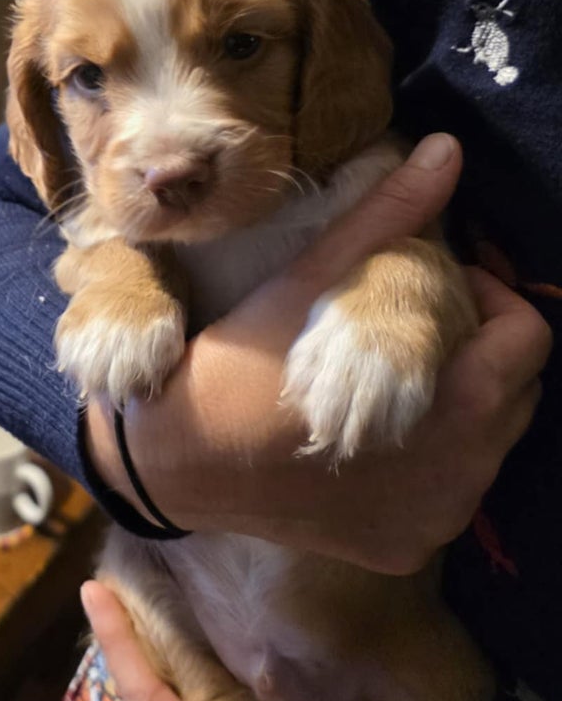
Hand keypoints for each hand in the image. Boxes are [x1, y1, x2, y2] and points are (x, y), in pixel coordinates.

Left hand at [83, 581, 518, 700]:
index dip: (126, 651)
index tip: (95, 589)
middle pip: (171, 683)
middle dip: (145, 624)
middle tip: (123, 550)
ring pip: (204, 677)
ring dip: (182, 625)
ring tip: (162, 561)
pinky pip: (246, 680)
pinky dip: (232, 639)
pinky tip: (236, 605)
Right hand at [86, 133, 551, 572]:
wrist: (174, 465)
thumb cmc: (238, 368)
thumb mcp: (308, 283)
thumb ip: (387, 218)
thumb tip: (446, 150)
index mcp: (451, 410)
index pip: (526, 341)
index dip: (491, 299)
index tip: (439, 283)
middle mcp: (458, 480)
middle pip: (514, 395)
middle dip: (478, 349)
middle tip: (414, 322)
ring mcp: (431, 523)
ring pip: (487, 447)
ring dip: (459, 403)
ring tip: (393, 375)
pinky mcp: (401, 550)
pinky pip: (447, 495)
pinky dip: (429, 460)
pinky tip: (374, 434)